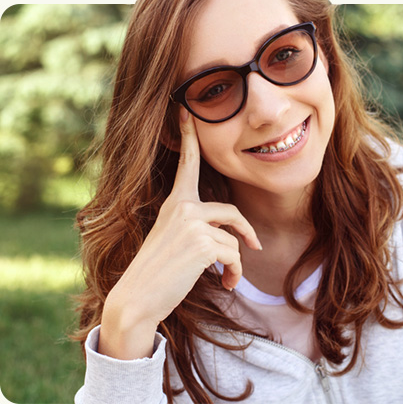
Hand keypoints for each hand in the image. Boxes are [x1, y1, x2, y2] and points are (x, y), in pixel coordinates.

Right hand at [99, 107, 260, 358]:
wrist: (136, 299)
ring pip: (234, 240)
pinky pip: (234, 256)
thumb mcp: (173, 239)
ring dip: (236, 262)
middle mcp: (183, 207)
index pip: (187, 164)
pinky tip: (225, 284)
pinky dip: (234, 273)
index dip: (189, 138)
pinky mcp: (202, 243)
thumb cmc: (156, 273)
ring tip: (227, 277)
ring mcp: (192, 223)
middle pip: (232, 213)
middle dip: (246, 232)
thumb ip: (197, 227)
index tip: (187, 112)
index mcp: (175, 203)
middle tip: (256, 246)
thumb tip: (234, 238)